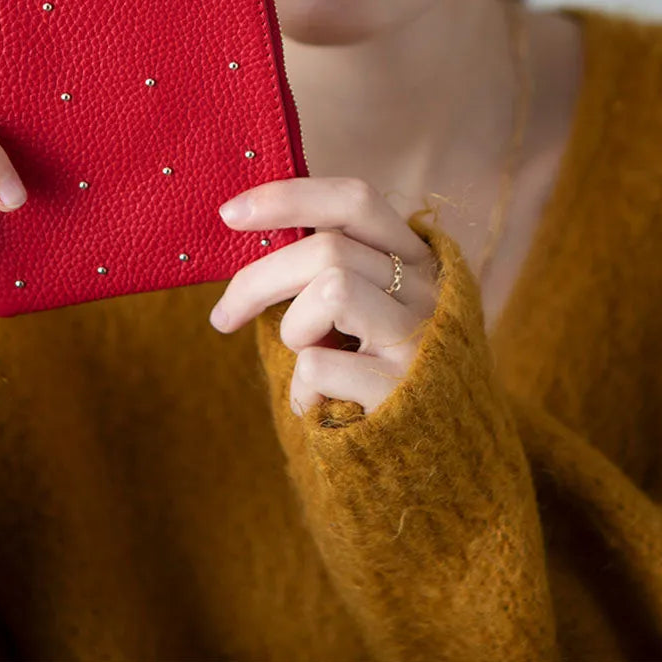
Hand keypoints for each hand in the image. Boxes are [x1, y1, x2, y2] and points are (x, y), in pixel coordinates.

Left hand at [211, 177, 439, 415]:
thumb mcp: (363, 310)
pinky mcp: (404, 389)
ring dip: (295, 330)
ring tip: (308, 360)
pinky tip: (321, 405)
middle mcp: (427, 289)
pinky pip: (319, 365)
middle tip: (223, 315)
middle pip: (327, 249)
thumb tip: (245, 238)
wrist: (438, 465)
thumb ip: (325, 270)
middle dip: (258, 279)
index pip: (355, 200)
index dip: (289, 197)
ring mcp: (420, 337)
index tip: (231, 214)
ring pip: (331, 290)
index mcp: (414, 258)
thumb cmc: (376, 375)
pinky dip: (301, 389)